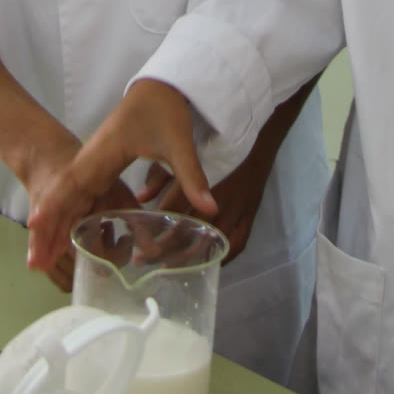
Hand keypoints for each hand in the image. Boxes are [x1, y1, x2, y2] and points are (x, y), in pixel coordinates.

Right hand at [27, 80, 216, 275]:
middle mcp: (93, 160)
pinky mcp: (102, 168)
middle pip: (64, 196)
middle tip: (34, 264)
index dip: (54, 204)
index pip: (73, 182)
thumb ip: (191, 177)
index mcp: (104, 153)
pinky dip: (70, 215)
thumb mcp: (178, 143)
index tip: (34, 225)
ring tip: (43, 260)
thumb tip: (210, 209)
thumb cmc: (163, 110)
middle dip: (48, 227)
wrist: (159, 88)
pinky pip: (81, 195)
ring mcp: (95, 164)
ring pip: (70, 198)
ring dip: (56, 225)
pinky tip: (67, 237)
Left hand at [138, 76, 318, 261]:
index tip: (141, 246)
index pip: (176, 210)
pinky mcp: (252, 209)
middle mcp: (222, 194)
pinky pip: (240, 240)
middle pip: (194, 230)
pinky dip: (224, 254)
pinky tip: (209, 262)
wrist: (255, 125)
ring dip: (195, 255)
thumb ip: (160, 174)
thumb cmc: (213, 132)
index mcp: (203, 175)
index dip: (156, 229)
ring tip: (174, 267)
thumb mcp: (180, 147)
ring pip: (215, 240)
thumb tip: (139, 199)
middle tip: (150, 261)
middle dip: (170, 249)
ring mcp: (240, 204)